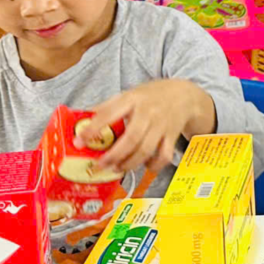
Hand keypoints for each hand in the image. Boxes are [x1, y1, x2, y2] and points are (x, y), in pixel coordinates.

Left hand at [86, 79, 212, 176]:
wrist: (184, 95)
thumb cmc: (150, 96)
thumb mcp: (128, 95)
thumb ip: (107, 107)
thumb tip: (82, 120)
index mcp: (132, 100)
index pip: (109, 114)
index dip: (93, 129)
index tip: (79, 142)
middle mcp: (148, 113)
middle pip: (131, 138)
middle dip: (114, 155)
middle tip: (100, 165)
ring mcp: (162, 126)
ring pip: (146, 150)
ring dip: (129, 163)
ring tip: (117, 168)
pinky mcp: (172, 137)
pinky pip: (163, 156)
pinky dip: (153, 165)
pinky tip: (143, 166)